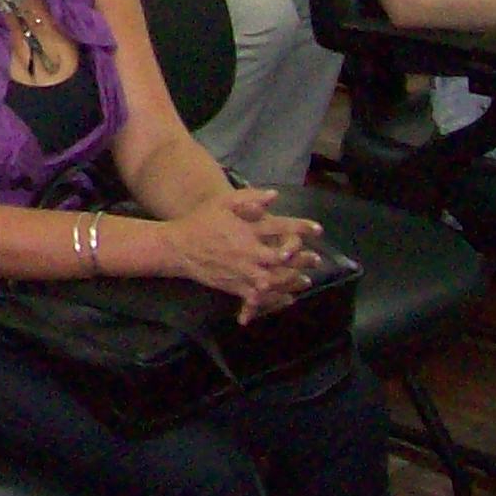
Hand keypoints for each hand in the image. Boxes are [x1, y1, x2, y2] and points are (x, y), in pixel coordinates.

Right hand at [160, 186, 320, 314]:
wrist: (178, 247)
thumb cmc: (201, 222)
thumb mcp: (222, 203)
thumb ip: (249, 197)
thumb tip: (274, 196)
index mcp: (247, 230)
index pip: (281, 227)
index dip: (302, 228)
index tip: (317, 230)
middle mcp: (249, 251)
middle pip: (284, 258)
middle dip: (303, 259)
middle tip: (316, 260)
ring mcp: (244, 271)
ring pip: (276, 279)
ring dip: (293, 280)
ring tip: (305, 280)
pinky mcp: (236, 286)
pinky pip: (261, 296)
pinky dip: (275, 299)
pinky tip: (285, 299)